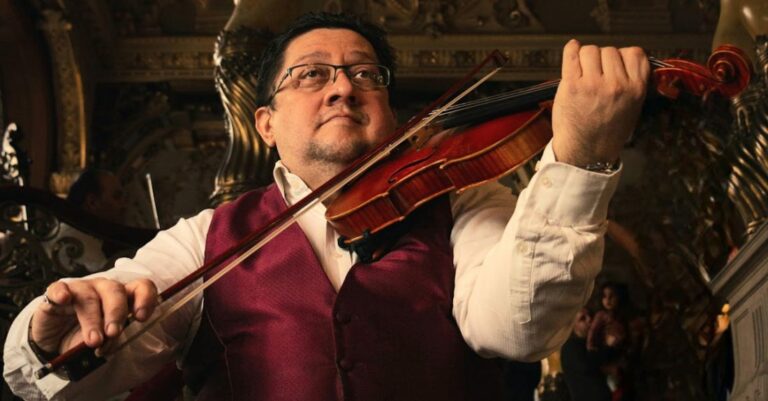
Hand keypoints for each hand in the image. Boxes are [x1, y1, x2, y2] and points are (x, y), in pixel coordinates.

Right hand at [30, 278, 158, 353]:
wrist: (55, 345)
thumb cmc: (86, 338)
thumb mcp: (105, 341)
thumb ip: (114, 338)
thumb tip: (116, 340)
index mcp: (122, 297)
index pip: (141, 287)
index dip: (145, 298)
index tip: (141, 317)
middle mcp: (103, 289)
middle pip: (116, 290)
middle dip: (116, 313)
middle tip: (113, 333)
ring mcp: (79, 289)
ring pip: (90, 296)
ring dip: (92, 319)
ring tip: (93, 341)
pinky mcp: (54, 295)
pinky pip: (58, 288)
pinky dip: (61, 293)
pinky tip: (63, 299)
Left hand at [551, 39, 649, 166]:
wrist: (586, 153)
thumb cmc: (607, 132)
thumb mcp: (633, 108)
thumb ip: (632, 82)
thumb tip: (624, 57)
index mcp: (636, 90)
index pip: (635, 54)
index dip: (624, 56)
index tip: (615, 64)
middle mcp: (617, 85)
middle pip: (610, 50)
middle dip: (602, 60)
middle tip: (596, 76)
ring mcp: (593, 84)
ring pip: (590, 50)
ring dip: (586, 58)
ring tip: (584, 74)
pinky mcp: (572, 86)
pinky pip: (571, 55)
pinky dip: (571, 51)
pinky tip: (572, 53)